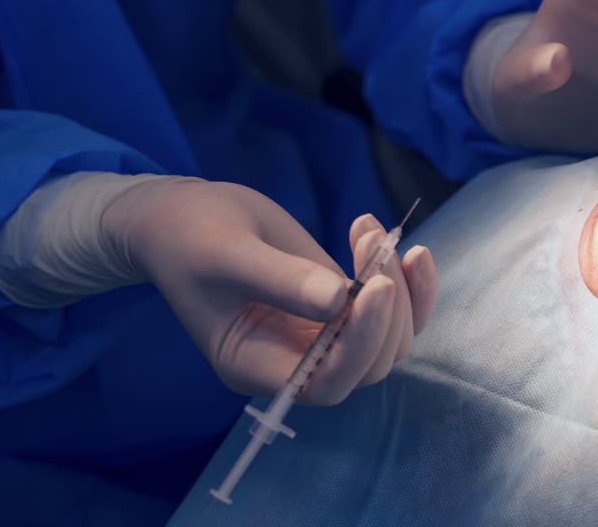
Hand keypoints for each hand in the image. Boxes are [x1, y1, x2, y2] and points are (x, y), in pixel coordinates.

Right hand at [102, 178, 437, 404]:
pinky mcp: (340, 307)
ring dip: (401, 291)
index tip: (376, 287)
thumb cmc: (192, 235)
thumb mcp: (227, 252)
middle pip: (369, 364)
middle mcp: (294, 360)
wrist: (185, 216)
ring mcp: (321, 335)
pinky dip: (411, 286)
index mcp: (255, 364)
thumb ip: (281, 280)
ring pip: (390, 340)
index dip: (360, 344)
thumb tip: (340, 301)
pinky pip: (393, 315)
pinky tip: (410, 250)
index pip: (326, 382)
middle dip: (386, 308)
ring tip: (371, 232)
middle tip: (374, 243)